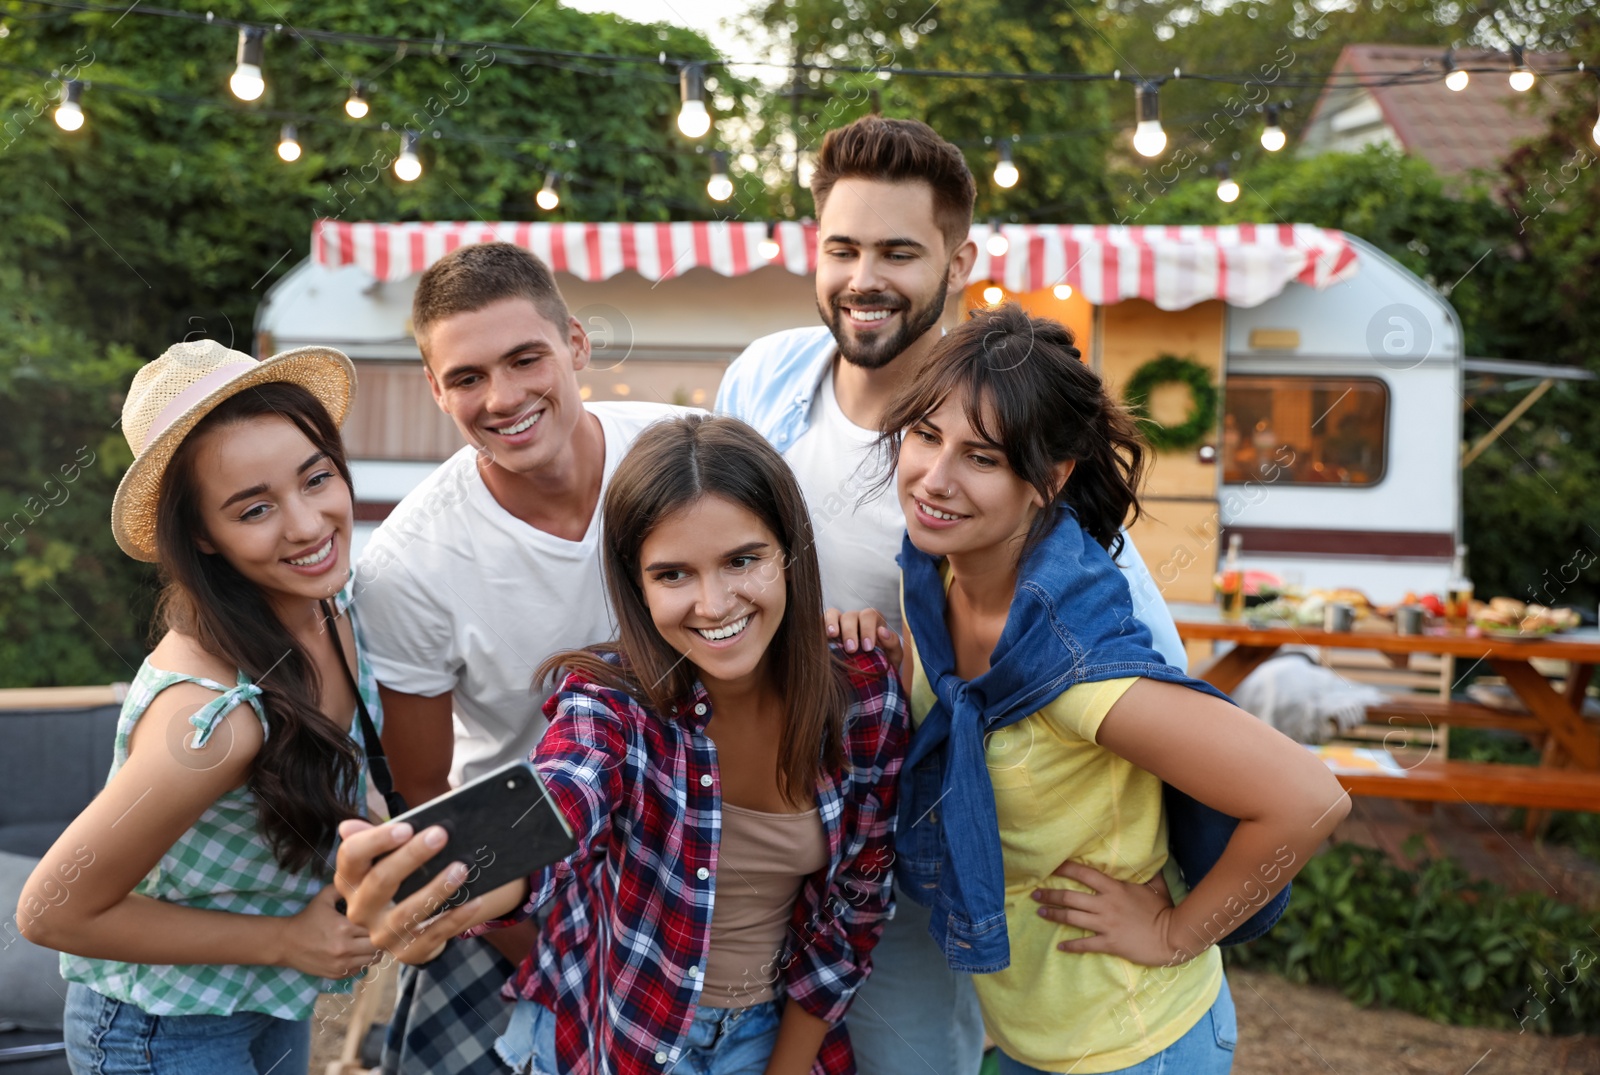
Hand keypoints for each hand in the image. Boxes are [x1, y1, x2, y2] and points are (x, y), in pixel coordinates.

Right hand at [279, 884, 380, 978]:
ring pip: (373, 959)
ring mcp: (341, 965)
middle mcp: (345, 948)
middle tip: (378, 929)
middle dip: (380, 936)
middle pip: (378, 945)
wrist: (286, 943)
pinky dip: (365, 961)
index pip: (376, 926)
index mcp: (344, 927)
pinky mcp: (337, 975)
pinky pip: (362, 970)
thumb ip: (344, 888)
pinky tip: (359, 951)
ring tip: (370, 940)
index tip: (379, 916)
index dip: (380, 921)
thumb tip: (365, 881)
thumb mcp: (324, 898)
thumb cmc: (307, 918)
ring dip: (375, 950)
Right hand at [334, 818, 493, 965]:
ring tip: (461, 868)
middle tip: (441, 835)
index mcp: (350, 880)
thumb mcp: (384, 859)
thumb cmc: (399, 880)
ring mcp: (381, 935)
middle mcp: (359, 909)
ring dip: (436, 889)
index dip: (376, 840)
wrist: (411, 927)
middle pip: (380, 881)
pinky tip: (474, 900)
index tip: (407, 827)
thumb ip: (372, 839)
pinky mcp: (406, 952)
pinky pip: (433, 935)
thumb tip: (348, 826)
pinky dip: (455, 918)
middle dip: (412, 856)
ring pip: (407, 912)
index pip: (351, 856)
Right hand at [824, 607, 903, 668]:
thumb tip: (882, 632)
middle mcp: (855, 619)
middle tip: (852, 649)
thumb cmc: (882, 664)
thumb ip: (893, 644)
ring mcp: (838, 623)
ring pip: (833, 614)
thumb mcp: (893, 657)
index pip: (869, 615)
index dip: (868, 629)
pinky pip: (820, 620)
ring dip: (833, 623)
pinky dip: (821, 625)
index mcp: (873, 621)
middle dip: (851, 631)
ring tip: (833, 635)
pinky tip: (822, 637)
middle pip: (851, 615)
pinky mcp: (825, 630)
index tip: (868, 647)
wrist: (867, 679)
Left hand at [1033, 861, 1198, 967]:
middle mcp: (1106, 904)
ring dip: (1053, 915)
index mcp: (1114, 888)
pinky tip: (1060, 947)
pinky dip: (1071, 946)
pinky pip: (1085, 944)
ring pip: (1072, 918)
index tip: (1051, 866)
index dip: (1065, 868)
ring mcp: (1106, 924)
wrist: (1173, 936)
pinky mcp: (1109, 943)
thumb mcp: (1156, 886)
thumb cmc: (1164, 910)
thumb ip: (1149, 872)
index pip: (1084, 874)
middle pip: (1070, 897)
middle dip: (1050, 894)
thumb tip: (1151, 857)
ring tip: (1040, 912)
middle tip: (1034, 893)